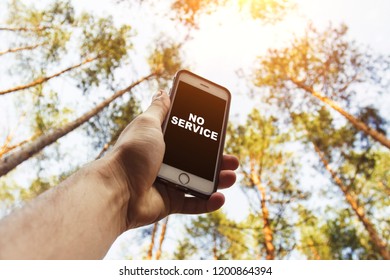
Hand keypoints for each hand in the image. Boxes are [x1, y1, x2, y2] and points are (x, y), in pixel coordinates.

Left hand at [107, 90, 238, 228]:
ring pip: (199, 181)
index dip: (204, 135)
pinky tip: (220, 197)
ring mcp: (168, 183)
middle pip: (198, 161)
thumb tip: (163, 91)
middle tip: (232, 159)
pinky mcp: (169, 202)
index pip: (188, 137)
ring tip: (231, 177)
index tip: (219, 132)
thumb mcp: (147, 124)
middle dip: (217, 160)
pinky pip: (193, 203)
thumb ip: (159, 109)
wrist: (117, 189)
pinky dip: (207, 202)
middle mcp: (165, 162)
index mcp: (161, 143)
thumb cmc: (132, 153)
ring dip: (218, 180)